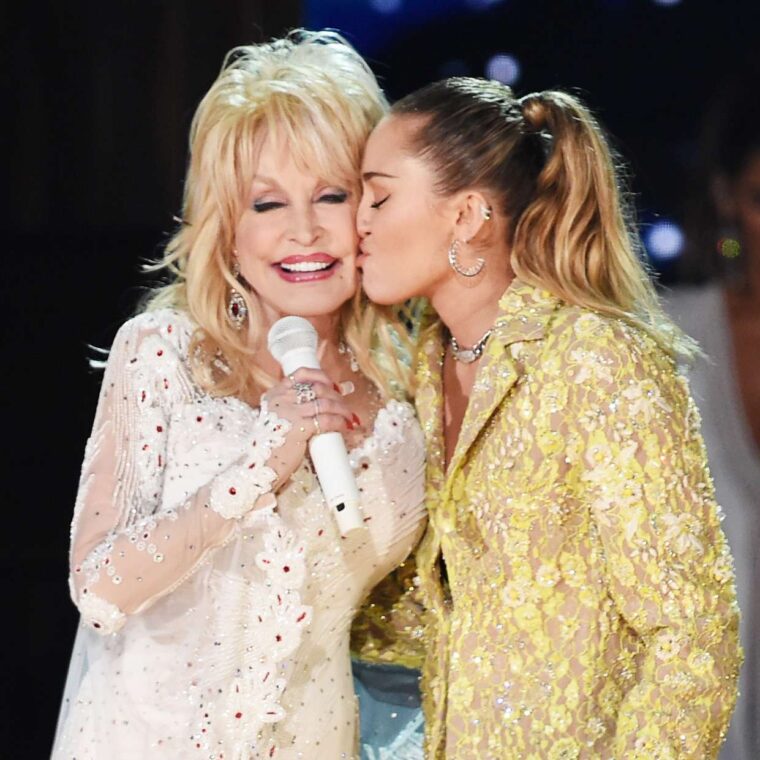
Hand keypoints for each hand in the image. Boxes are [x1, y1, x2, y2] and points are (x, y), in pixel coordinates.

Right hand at [261, 368, 354, 489]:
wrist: (260, 467)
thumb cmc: (273, 445)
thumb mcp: (278, 419)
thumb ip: (296, 407)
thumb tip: (328, 398)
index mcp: (275, 394)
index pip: (302, 374)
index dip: (323, 377)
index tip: (335, 386)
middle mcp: (281, 399)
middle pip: (318, 388)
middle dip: (337, 397)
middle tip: (346, 408)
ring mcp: (290, 412)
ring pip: (326, 403)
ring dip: (343, 409)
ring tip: (350, 418)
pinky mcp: (299, 428)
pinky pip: (327, 419)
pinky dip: (339, 421)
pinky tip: (344, 426)